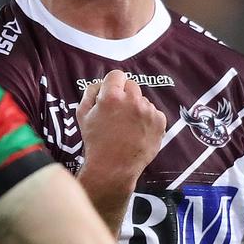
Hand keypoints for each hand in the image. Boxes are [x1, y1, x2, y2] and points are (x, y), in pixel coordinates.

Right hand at [76, 70, 166, 201]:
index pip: (117, 75)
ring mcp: (148, 111)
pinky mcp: (160, 121)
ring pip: (143, 100)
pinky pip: (153, 113)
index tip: (111, 95)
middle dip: (125, 95)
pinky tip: (137, 132)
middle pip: (131, 85)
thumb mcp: (83, 114)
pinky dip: (147, 120)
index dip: (112, 85)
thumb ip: (91, 92)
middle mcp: (132, 100)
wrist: (114, 168)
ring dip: (136, 108)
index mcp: (111, 96)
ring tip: (127, 127)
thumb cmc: (96, 142)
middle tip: (118, 113)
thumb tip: (102, 84)